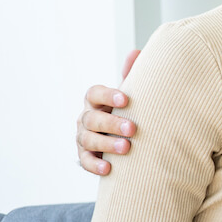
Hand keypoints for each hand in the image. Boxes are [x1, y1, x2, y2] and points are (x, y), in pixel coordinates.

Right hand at [76, 50, 140, 175]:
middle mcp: (86, 117)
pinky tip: (109, 169)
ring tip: (127, 148)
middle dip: (112, 123)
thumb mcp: (130, 97)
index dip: (108, 95)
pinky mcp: (85, 156)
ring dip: (107, 144)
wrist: (121, 139)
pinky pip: (85, 161)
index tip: (126, 100)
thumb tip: (137, 52)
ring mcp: (83, 137)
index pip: (94, 93)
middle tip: (133, 128)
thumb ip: (132, 76)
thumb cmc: (127, 112)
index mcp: (96, 101)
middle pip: (92, 118)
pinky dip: (95, 165)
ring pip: (88, 139)